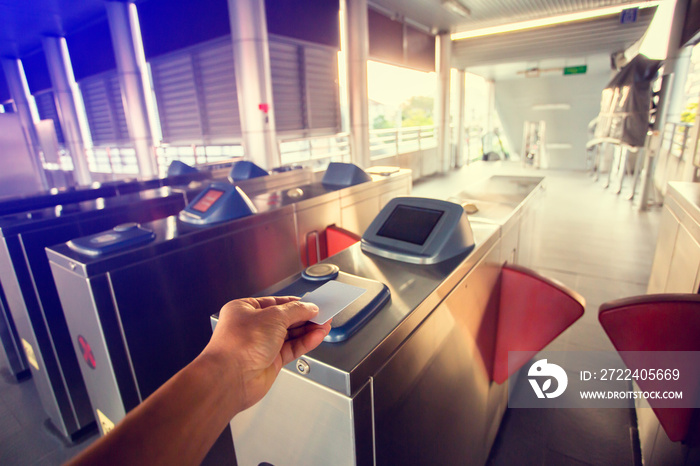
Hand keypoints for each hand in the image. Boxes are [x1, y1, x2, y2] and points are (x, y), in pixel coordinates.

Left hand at [203, 296, 330, 412]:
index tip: (312, 303)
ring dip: (308, 330)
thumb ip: (295, 311)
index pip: (275, 302)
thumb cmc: (238, 345)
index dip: (294, 303)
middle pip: (284, 319)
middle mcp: (251, 327)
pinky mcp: (269, 362)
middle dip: (304, 317)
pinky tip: (317, 336)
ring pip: (290, 335)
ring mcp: (260, 346)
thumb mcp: (273, 317)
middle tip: (323, 314)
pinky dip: (305, 343)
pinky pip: (291, 349)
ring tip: (325, 325)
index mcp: (244, 309)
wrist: (230, 378)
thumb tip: (309, 308)